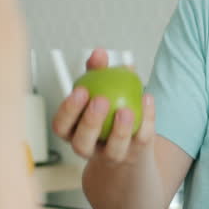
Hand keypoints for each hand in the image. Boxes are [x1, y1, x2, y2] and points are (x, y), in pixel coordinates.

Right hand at [50, 47, 156, 164]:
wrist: (130, 144)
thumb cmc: (108, 112)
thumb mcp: (99, 89)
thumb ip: (97, 72)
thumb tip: (98, 53)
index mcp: (73, 131)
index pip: (61, 126)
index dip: (68, 111)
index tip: (81, 91)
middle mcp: (90, 147)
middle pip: (82, 143)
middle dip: (90, 122)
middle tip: (101, 100)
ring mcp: (113, 155)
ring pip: (112, 151)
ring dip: (119, 130)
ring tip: (125, 109)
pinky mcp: (136, 153)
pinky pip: (141, 139)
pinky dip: (146, 118)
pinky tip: (147, 99)